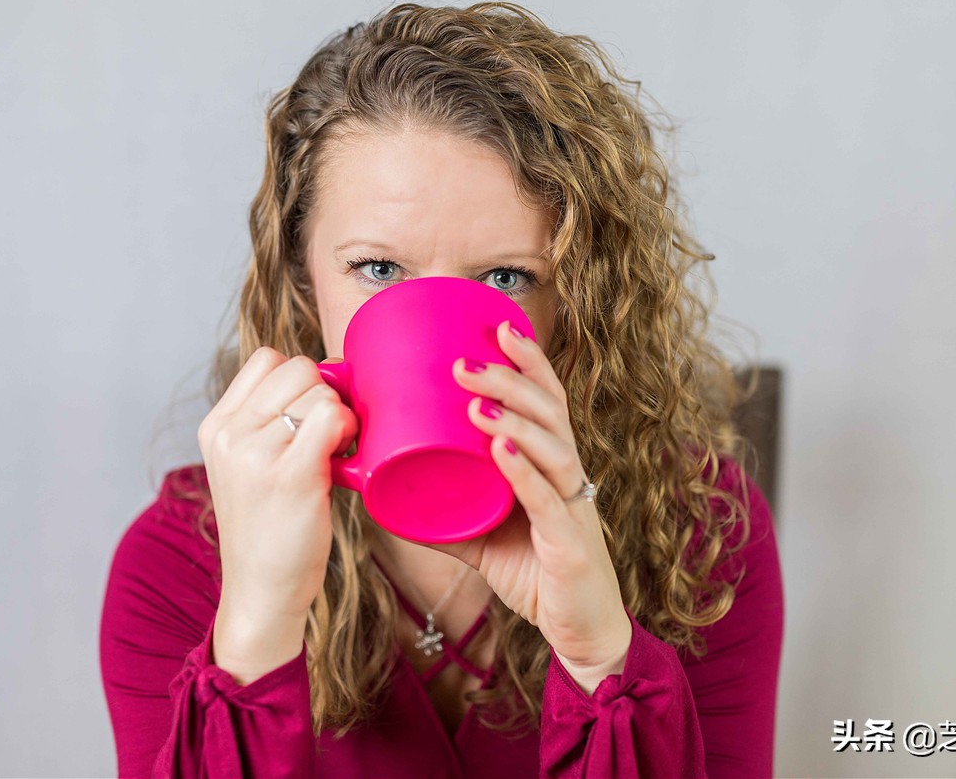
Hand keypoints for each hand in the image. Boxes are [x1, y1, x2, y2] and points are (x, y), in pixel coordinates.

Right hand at [198, 349, 357, 661]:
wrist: (261, 591)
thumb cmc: (270, 526)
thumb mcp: (247, 465)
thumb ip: (269, 421)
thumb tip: (329, 376)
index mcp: (217, 426)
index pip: (267, 358)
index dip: (300, 380)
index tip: (309, 417)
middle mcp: (230, 434)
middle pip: (298, 368)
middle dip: (323, 395)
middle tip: (327, 438)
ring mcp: (256, 453)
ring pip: (319, 391)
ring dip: (340, 416)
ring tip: (332, 454)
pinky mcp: (289, 475)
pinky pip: (332, 416)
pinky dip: (348, 430)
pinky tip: (342, 460)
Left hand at [418, 320, 632, 688]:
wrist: (577, 629)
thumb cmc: (532, 570)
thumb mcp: (478, 532)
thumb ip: (439, 510)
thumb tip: (378, 489)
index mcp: (551, 463)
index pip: (547, 399)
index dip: (529, 361)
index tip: (499, 327)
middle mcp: (568, 475)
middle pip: (551, 411)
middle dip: (511, 379)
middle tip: (464, 362)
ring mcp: (574, 507)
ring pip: (555, 448)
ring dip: (516, 419)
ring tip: (477, 401)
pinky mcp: (571, 544)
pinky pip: (550, 501)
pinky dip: (524, 473)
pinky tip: (501, 451)